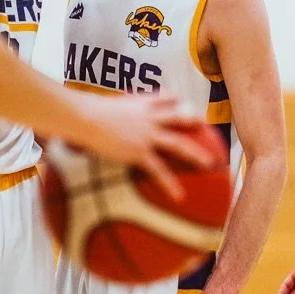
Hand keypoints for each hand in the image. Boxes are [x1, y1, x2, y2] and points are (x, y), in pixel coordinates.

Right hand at [78, 93, 211, 200]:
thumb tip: (99, 113)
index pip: (164, 97)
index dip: (174, 99)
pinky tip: (180, 196)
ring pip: (178, 144)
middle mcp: (148, 117)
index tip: (181, 102)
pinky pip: (159, 169)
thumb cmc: (87, 112)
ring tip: (209, 164)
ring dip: (196, 153)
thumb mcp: (103, 105)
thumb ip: (109, 110)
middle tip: (206, 125)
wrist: (86, 118)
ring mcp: (146, 134)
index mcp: (140, 104)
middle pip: (178, 117)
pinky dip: (170, 184)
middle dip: (194, 120)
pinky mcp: (139, 151)